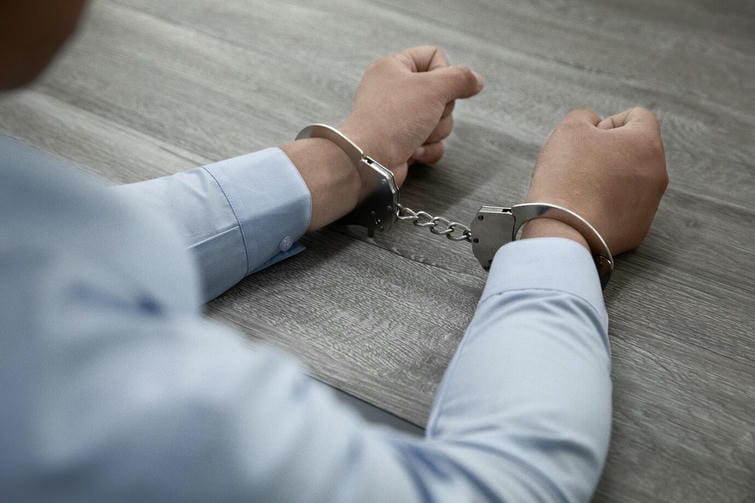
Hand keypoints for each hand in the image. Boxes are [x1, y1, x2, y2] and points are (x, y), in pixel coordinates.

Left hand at [284, 46, 483, 230]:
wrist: (369, 161)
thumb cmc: (390, 121)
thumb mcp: (433, 88)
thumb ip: (460, 78)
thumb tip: (475, 80)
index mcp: (394, 67)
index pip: (434, 56)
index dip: (444, 73)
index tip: (438, 88)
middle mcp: (395, 91)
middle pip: (442, 94)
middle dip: (440, 111)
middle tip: (425, 115)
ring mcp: (398, 118)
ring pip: (440, 121)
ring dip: (434, 132)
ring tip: (415, 135)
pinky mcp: (402, 142)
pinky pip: (432, 143)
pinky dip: (428, 149)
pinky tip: (413, 150)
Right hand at [523, 108, 667, 254]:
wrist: (564, 230)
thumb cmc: (567, 177)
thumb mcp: (569, 129)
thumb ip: (585, 117)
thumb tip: (595, 125)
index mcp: (646, 143)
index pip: (638, 117)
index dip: (609, 122)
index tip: (589, 140)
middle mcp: (657, 174)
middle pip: (635, 151)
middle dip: (609, 153)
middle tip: (580, 165)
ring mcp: (650, 205)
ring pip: (631, 181)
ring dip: (609, 179)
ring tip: (580, 190)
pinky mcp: (638, 230)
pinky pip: (624, 209)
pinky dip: (607, 206)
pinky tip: (585, 211)